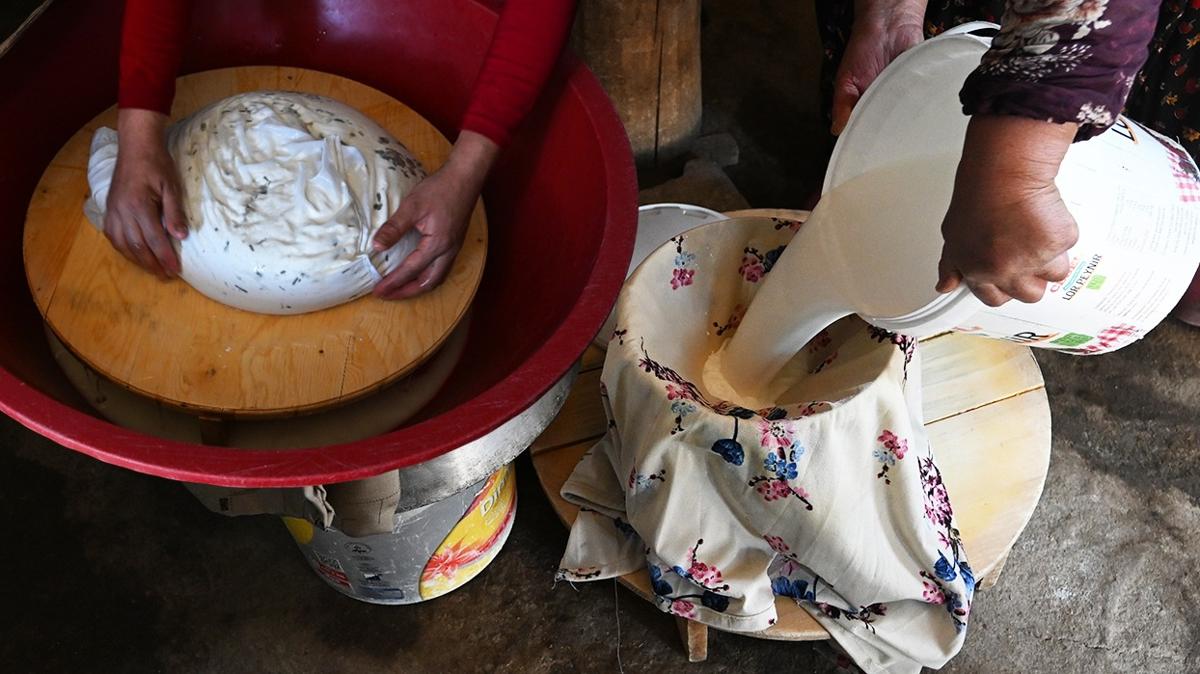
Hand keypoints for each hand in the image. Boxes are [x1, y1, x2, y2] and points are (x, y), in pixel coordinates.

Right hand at [103, 108, 187, 278]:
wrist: (135, 146)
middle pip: (137, 246)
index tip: (176, 271)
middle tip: (166, 275)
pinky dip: (123, 249)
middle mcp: (122, 211)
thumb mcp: (172, 186)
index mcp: (139, 206)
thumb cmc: (157, 164)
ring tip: (153, 269)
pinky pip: (112, 235)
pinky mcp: (109, 209)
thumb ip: (175, 212)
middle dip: (153, 264)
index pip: (155, 240)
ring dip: (138, 260)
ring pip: (123, 244)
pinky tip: (133, 254)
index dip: (165, 258)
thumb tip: (180, 237)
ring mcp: (113, 210)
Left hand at [372, 130, 497, 299]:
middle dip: (406, 292)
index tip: (377, 291)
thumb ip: (394, 228)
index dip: (393, 283)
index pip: (410, 270)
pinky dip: (428, 277)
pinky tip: (419, 272)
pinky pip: (442, 269)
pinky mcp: (455, 243)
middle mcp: (448, 252)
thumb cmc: (439, 190)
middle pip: (427, 283)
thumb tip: (377, 247)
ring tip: (401, 289)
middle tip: (387, 295)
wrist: (465, 178)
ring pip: (437, 278)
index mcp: (437, 245)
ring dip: (418, 286)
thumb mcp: (412, 207)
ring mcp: (454, 248)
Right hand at [831, 0, 927, 134]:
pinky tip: (919, 111)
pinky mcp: (920, 89)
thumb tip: (836, 128)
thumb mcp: (846, 79)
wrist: (890, 25)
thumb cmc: (865, 48)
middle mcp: (884, 105)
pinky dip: (922, 107)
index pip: (865, 131)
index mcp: (864, 106)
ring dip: (905, 123)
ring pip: (906, 120)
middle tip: (889, 144)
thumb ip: (842, 104)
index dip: (867, 142)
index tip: (869, 153)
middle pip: (888, 130)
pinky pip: (922, 103)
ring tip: (903, 129)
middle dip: (889, 137)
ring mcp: (902, 98)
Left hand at [936, 115, 1079, 306]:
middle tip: (1027, 251)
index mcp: (977, 271)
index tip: (1008, 277)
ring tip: (1035, 230)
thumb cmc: (978, 196)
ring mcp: (1032, 259)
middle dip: (1032, 278)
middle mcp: (1004, 270)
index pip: (993, 298)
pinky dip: (1060, 233)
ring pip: (1054, 274)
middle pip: (1029, 294)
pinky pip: (1067, 248)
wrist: (1003, 171)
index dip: (1003, 288)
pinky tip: (1044, 216)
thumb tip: (945, 285)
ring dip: (1051, 258)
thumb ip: (950, 264)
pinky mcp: (1057, 243)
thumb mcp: (953, 234)